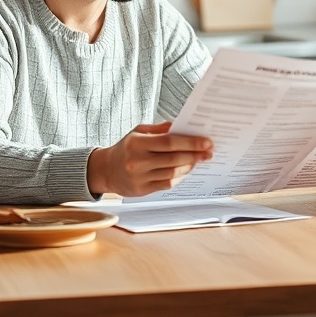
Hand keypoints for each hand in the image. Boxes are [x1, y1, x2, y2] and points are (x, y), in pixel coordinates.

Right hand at [86, 121, 213, 196]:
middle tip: (209, 152)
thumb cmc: (126, 147)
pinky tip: (186, 169)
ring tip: (199, 159)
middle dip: (195, 155)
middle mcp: (137, 162)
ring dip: (190, 166)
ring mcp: (139, 178)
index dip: (190, 142)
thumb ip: (160, 129)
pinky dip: (180, 176)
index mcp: (136, 143)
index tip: (207, 141)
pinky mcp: (142, 190)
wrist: (105, 170)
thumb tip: (181, 126)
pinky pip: (167, 183)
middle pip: (174, 159)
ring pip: (173, 173)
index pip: (169, 142)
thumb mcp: (138, 132)